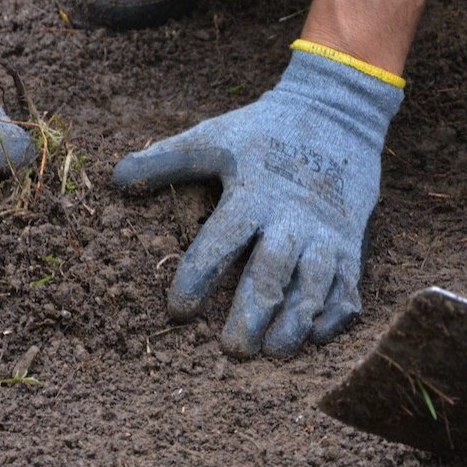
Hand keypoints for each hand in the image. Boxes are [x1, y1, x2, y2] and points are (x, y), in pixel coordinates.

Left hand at [113, 45, 403, 356]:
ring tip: (274, 352)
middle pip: (272, 271)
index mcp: (253, 192)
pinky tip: (312, 338)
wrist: (337, 114)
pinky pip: (347, 288)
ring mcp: (326, 234)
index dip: (199, 274)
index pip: (223, 237)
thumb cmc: (263, 132)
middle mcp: (291, 218)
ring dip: (295, 322)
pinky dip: (332, 317)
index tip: (178, 311)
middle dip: (253, 313)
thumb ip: (166, 161)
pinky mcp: (351, 245)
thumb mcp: (214, 138)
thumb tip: (115, 179)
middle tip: (232, 350)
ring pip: (314, 286)